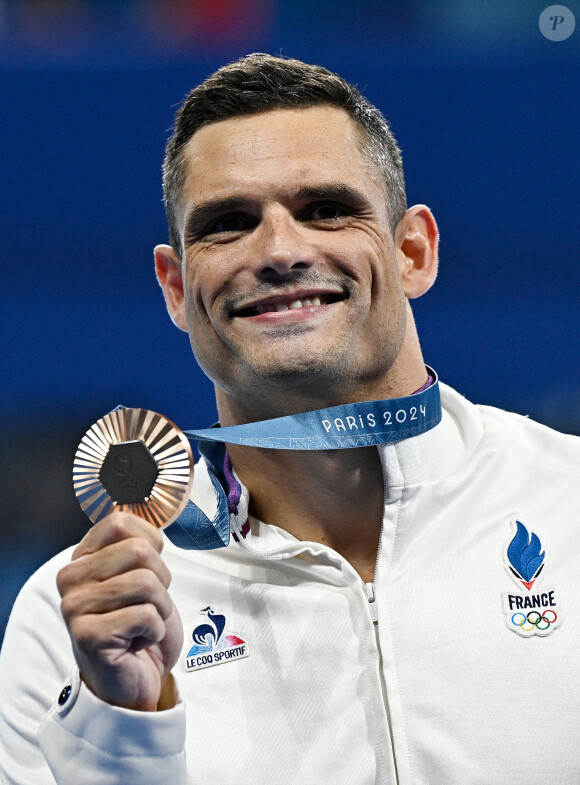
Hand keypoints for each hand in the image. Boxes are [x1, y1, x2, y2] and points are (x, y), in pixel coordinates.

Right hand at [57, 512, 182, 711]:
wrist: (135, 679)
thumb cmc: (140, 626)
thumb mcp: (143, 574)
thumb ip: (138, 544)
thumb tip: (147, 511)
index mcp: (84, 558)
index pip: (120, 522)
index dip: (151, 542)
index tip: (149, 568)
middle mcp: (72, 578)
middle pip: (140, 550)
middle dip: (161, 579)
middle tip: (148, 604)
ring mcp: (76, 607)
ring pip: (146, 582)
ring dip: (160, 607)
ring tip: (143, 623)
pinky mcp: (88, 635)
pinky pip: (146, 614)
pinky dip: (154, 629)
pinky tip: (137, 641)